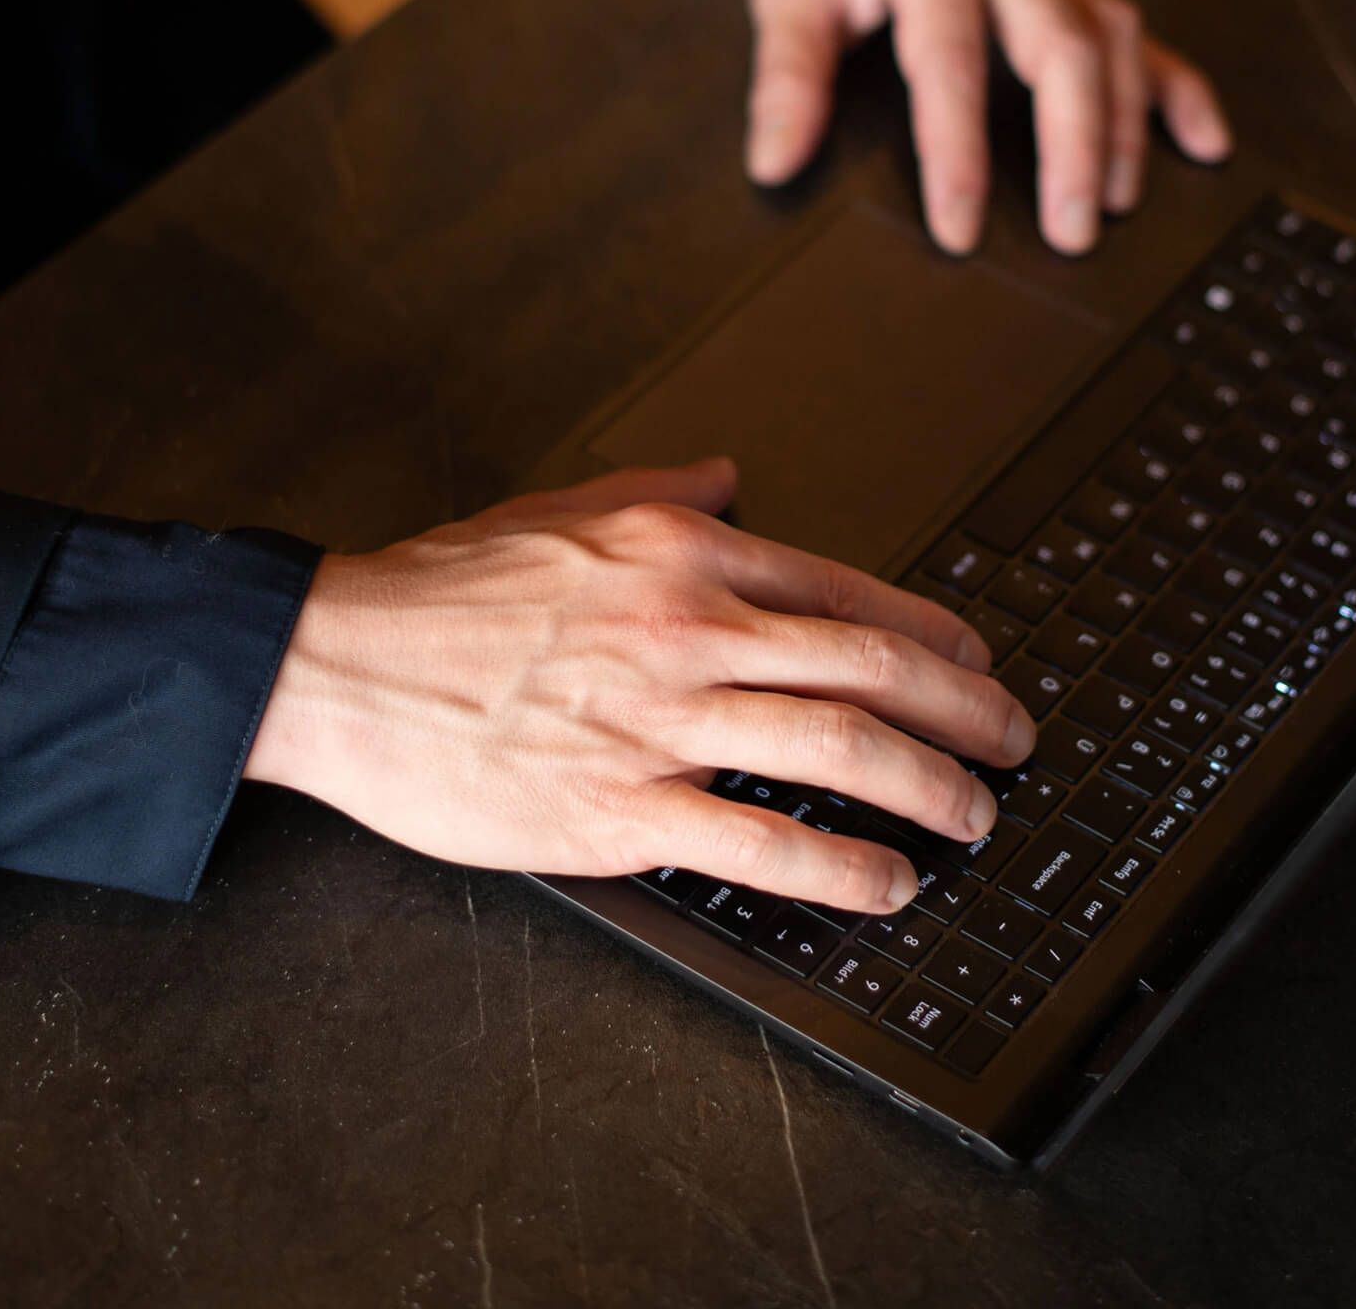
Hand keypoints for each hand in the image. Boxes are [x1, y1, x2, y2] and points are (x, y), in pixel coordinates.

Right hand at [245, 458, 1034, 913]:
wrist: (339, 660)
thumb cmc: (446, 588)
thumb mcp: (566, 507)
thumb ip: (666, 486)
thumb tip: (734, 472)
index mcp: (683, 550)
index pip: (844, 588)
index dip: (932, 633)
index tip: (977, 664)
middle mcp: (690, 627)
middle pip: (870, 666)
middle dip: (967, 710)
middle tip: (1015, 741)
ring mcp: (660, 721)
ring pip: (838, 748)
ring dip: (930, 787)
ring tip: (975, 819)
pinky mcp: (619, 810)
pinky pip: (762, 841)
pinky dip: (841, 866)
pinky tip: (885, 883)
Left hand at [716, 0, 1231, 256]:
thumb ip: (787, 77)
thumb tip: (774, 164)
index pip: (949, 63)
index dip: (956, 153)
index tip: (959, 228)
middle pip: (1065, 50)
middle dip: (1076, 148)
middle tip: (1072, 232)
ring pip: (1113, 40)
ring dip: (1122, 127)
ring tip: (1117, 205)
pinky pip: (1139, 29)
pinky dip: (1175, 85)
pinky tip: (1203, 138)